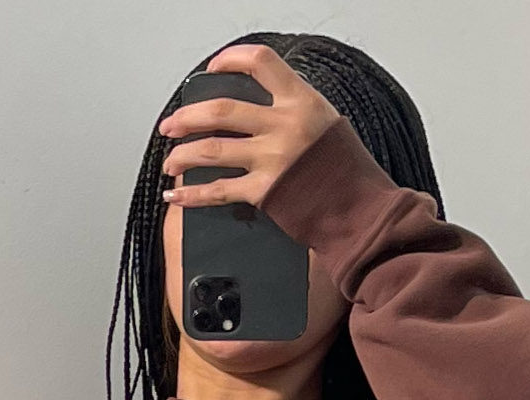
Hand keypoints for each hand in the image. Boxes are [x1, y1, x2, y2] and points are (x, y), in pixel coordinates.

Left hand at [155, 42, 338, 209]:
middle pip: (222, 110)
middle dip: (188, 116)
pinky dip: (192, 195)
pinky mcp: (264, 192)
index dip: (231, 60)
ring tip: (170, 161)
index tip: (213, 68)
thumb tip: (262, 109)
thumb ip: (293, 111)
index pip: (260, 62)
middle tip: (171, 124)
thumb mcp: (326, 123)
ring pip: (213, 149)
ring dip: (183, 155)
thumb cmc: (346, 170)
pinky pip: (219, 191)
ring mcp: (272, 159)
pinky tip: (176, 196)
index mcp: (300, 100)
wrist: (359, 208)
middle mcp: (283, 125)